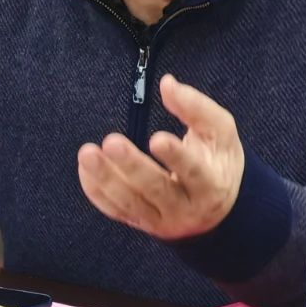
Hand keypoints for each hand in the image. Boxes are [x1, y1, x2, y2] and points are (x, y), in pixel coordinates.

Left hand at [77, 74, 244, 238]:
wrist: (217, 210)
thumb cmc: (217, 161)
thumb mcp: (220, 132)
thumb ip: (196, 107)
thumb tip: (167, 83)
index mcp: (211, 185)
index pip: (193, 173)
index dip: (175, 157)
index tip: (156, 138)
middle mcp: (185, 209)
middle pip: (157, 190)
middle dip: (132, 166)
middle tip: (112, 142)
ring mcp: (160, 220)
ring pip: (130, 203)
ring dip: (106, 179)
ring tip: (87, 154)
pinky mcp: (139, 222)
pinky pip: (115, 210)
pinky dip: (96, 191)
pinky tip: (85, 169)